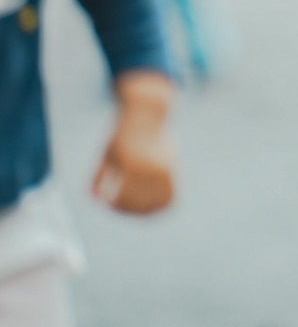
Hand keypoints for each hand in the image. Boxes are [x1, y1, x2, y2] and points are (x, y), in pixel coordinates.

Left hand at [96, 70, 175, 214]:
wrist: (147, 116)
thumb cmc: (121, 136)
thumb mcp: (106, 154)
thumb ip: (99, 177)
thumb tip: (96, 199)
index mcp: (130, 162)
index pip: (122, 196)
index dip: (115, 205)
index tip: (108, 204)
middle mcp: (149, 166)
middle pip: (139, 201)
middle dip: (127, 209)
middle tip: (118, 207)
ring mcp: (163, 167)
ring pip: (156, 202)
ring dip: (144, 209)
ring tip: (134, 208)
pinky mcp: (172, 168)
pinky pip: (169, 195)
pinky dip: (160, 204)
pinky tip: (150, 203)